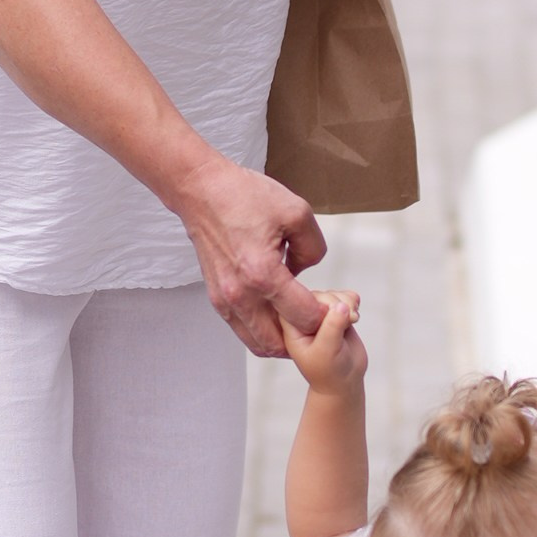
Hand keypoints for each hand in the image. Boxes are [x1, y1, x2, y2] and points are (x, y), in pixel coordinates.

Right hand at [173, 152, 327, 357]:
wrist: (202, 192)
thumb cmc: (243, 197)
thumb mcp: (297, 213)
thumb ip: (314, 250)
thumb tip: (308, 273)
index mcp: (262, 274)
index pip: (304, 317)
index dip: (326, 317)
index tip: (334, 306)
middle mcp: (240, 294)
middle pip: (280, 344)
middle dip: (304, 338)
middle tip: (318, 320)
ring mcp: (225, 300)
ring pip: (259, 344)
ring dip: (282, 340)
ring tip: (298, 319)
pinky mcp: (217, 298)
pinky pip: (244, 330)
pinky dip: (264, 330)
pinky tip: (277, 311)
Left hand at [281, 288, 365, 395]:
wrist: (344, 381)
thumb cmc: (328, 371)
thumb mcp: (327, 350)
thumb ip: (332, 327)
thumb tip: (342, 304)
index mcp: (292, 328)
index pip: (294, 302)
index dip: (313, 303)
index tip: (328, 317)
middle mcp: (304, 318)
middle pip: (317, 296)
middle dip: (335, 302)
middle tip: (350, 318)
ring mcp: (321, 315)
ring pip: (332, 295)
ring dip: (346, 301)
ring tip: (354, 319)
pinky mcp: (337, 315)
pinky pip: (344, 297)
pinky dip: (353, 301)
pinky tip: (356, 315)